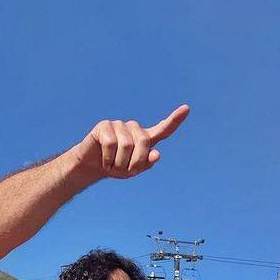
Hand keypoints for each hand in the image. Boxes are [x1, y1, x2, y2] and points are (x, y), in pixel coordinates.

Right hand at [70, 104, 189, 179]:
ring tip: (113, 165)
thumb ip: (147, 163)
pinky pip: (111, 144)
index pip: (164, 129)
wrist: (92, 166)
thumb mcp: (133, 170)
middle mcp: (134, 128)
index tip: (186, 108)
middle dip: (136, 161)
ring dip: (119, 163)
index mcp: (145, 138)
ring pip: (126, 145)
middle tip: (126, 171)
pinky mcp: (105, 125)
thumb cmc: (116, 166)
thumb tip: (157, 153)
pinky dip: (108, 159)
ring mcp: (119, 125)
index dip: (175, 120)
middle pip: (144, 142)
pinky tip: (105, 161)